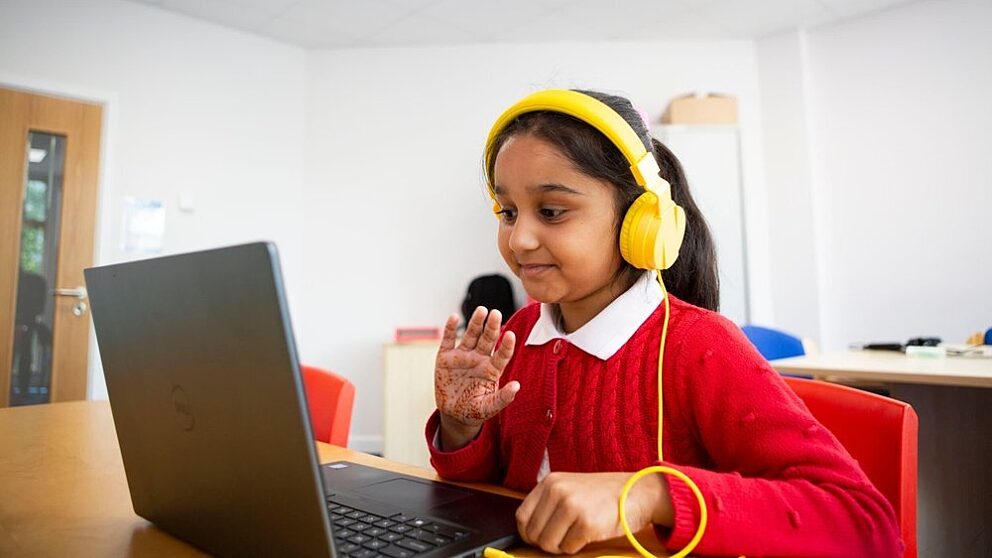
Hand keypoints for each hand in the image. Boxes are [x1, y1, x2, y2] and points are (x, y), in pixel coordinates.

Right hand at [435, 307, 518, 448]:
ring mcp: (463, 356)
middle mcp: (479, 359)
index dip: (506, 345)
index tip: (511, 335)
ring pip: (471, 335)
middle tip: (496, 313)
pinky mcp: (446, 357)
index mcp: (492, 370)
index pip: (502, 354)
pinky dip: (450, 328)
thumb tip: (517, 387)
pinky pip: (448, 340)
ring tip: (482, 310)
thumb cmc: (475, 410)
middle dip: (492, 327)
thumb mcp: (489, 407)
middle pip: (488, 339)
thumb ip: (502, 398)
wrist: (453, 413)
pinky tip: (453, 317)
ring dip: (476, 323)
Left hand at [516, 472, 672, 554]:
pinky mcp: (586, 524)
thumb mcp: (570, 487)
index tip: (538, 538)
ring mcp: (572, 507)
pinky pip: (569, 548)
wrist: (637, 492)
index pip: (522, 516)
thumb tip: (528, 531)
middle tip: (561, 539)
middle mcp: (558, 492)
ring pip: (548, 544)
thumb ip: (549, 503)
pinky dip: (576, 547)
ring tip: (575, 535)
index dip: (528, 533)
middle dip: (545, 542)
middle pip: (534, 533)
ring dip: (561, 546)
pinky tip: (587, 535)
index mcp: (550, 482)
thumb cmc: (603, 494)